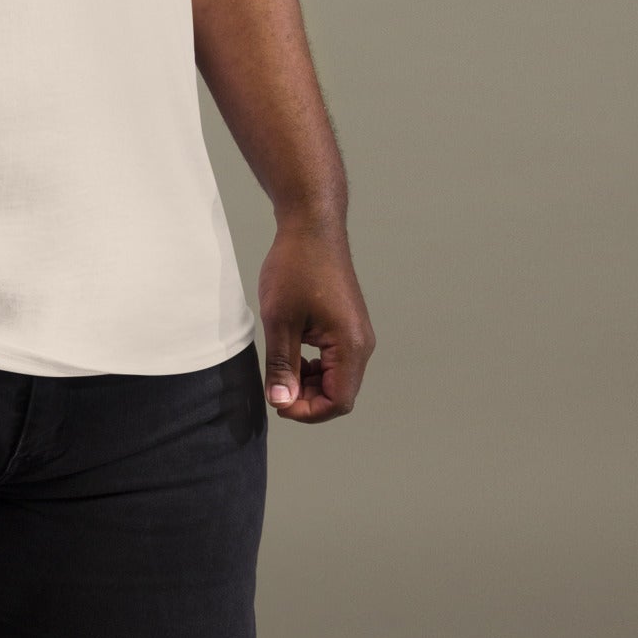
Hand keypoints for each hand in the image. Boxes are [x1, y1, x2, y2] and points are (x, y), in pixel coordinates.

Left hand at [257, 213, 374, 421]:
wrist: (311, 226)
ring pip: (336, 378)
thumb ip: (281, 364)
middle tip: (275, 385)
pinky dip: (313, 365)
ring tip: (280, 367)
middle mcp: (362, 344)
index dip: (307, 411)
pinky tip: (292, 351)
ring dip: (308, 382)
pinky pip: (335, 359)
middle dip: (306, 398)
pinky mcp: (348, 325)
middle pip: (339, 393)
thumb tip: (281, 401)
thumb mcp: (280, 319)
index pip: (337, 401)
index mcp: (351, 346)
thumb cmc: (296, 266)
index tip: (277, 401)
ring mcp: (357, 334)